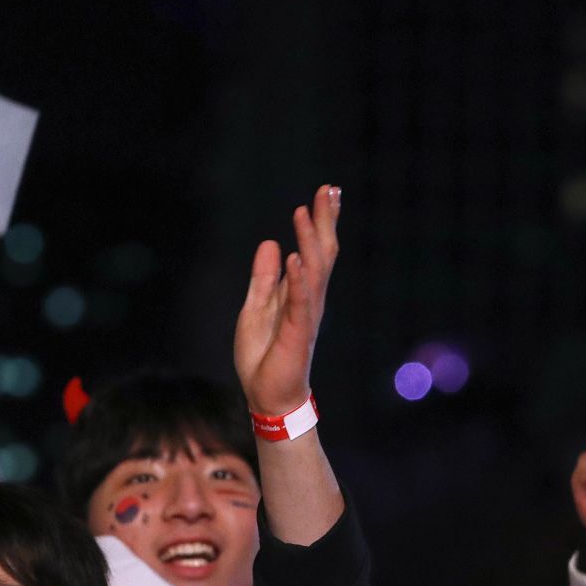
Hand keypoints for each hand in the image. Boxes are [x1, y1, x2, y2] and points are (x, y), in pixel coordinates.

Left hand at [233, 185, 340, 418]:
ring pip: (313, 271)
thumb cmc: (264, 356)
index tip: (326, 192)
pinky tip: (294, 257)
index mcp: (300, 292)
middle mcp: (309, 299)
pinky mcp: (296, 332)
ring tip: (305, 212)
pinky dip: (297, 279)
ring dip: (308, 241)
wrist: (267, 396)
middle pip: (321, 253)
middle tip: (330, 189)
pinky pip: (299, 301)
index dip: (319, 222)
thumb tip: (270, 244)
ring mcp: (305, 315)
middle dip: (324, 221)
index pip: (313, 250)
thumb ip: (264, 278)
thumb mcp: (256, 307)